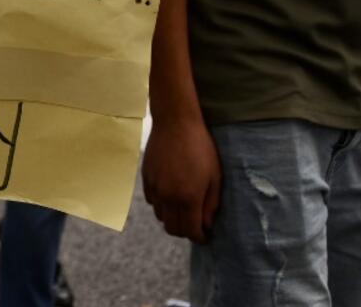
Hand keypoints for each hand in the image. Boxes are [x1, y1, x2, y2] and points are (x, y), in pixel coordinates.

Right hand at [142, 117, 221, 243]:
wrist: (176, 123)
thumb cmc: (201, 148)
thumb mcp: (215, 176)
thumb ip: (211, 204)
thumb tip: (207, 224)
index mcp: (188, 198)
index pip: (191, 231)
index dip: (200, 238)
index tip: (206, 237)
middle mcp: (168, 197)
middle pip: (173, 229)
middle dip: (185, 232)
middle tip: (195, 225)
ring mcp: (155, 188)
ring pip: (161, 217)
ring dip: (172, 218)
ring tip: (183, 209)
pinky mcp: (146, 179)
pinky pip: (152, 202)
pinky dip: (162, 205)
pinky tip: (171, 195)